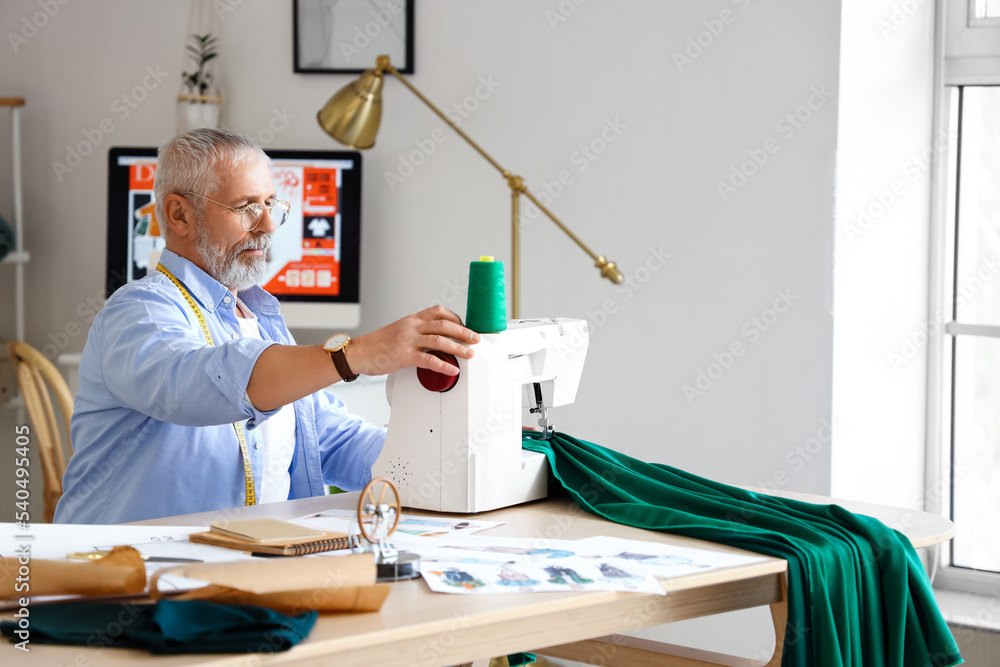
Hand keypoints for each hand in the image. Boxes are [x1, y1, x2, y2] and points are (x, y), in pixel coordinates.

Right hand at [347, 305, 479, 376]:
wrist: (359, 352)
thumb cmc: (378, 344)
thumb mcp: (399, 330)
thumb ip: (416, 331)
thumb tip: (433, 337)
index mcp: (412, 320)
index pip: (438, 312)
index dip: (455, 318)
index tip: (465, 326)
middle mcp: (412, 327)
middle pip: (444, 325)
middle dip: (463, 332)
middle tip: (475, 339)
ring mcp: (408, 341)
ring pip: (439, 341)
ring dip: (458, 348)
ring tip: (469, 354)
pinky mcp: (404, 356)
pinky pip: (428, 360)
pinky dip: (443, 365)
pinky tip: (452, 369)